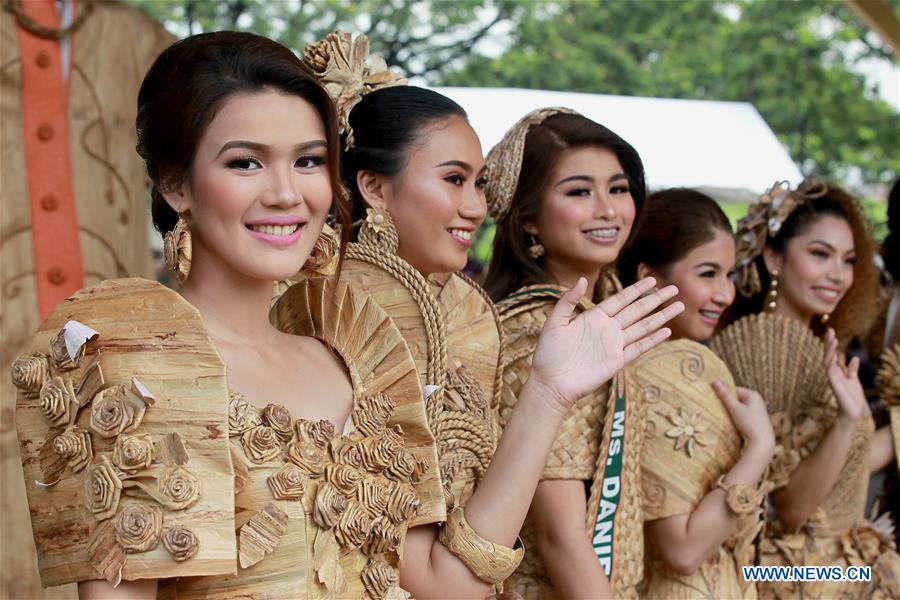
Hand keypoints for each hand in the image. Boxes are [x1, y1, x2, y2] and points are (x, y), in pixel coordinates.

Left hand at [529, 277, 682, 408]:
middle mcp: (607, 329)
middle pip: (637, 310)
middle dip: (655, 299)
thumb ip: (568, 300)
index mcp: (594, 317)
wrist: (551, 382)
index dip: (637, 290)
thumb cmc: (549, 352)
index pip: (620, 299)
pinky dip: (652, 340)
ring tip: (678, 306)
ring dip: (660, 317)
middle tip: (673, 288)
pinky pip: (638, 348)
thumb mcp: (555, 321)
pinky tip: (667, 331)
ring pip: (643, 327)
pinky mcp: (617, 361)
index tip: (652, 280)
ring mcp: (614, 345)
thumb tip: (582, 279)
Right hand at [712, 382, 774, 453]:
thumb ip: (725, 395)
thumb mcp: (734, 408)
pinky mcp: (757, 418)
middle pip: (737, 398)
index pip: (734, 390)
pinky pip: (744, 413)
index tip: (718, 403)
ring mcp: (758, 410)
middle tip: (722, 411)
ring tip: (729, 418)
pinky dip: (739, 417)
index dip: (725, 396)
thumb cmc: (749, 423)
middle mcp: (757, 400)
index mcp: (753, 394)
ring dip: (733, 411)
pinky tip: (736, 424)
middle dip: (729, 404)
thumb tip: (715, 380)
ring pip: (740, 407)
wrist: (762, 442)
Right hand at [823, 328, 866, 423]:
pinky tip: (833, 354)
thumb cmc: (852, 397)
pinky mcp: (834, 384)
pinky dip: (831, 362)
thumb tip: (854, 358)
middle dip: (828, 343)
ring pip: (828, 361)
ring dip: (830, 350)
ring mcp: (832, 378)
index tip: (832, 332)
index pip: (832, 355)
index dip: (831, 344)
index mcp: (836, 371)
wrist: (852, 412)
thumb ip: (852, 369)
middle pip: (828, 355)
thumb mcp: (854, 380)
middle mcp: (832, 373)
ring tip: (833, 339)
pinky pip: (830, 371)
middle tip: (830, 330)